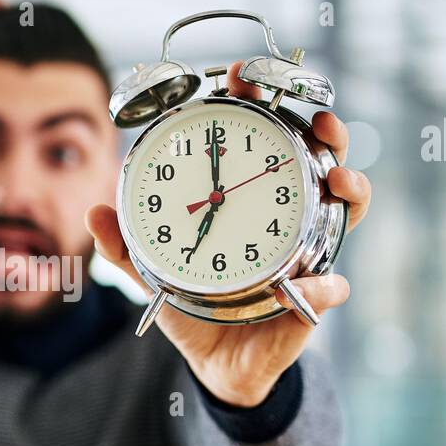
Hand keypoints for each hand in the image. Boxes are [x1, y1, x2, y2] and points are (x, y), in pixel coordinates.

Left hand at [85, 60, 371, 407]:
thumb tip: (93, 212)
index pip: (264, 140)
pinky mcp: (313, 299)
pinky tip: (319, 284)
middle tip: (319, 120)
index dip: (261, 104)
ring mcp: (309, 254)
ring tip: (339, 181)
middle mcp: (290, 219)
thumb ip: (124, 246)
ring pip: (347, 209)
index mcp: (252, 201)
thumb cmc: (194, 308)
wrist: (218, 366)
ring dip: (352, 189)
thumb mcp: (155, 273)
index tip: (242, 79)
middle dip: (326, 132)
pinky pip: (331, 288)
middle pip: (320, 161)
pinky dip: (328, 286)